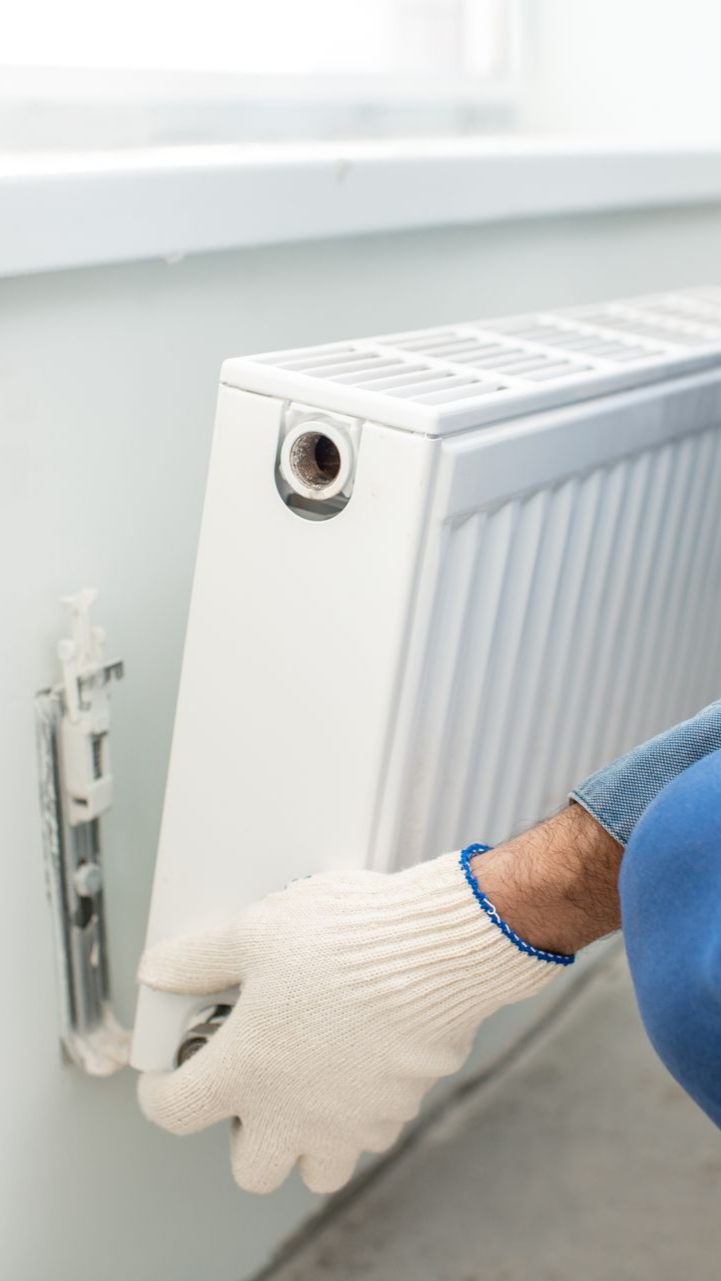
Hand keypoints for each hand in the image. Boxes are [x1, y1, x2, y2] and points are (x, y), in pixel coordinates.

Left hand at [137, 851, 561, 1194]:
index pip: (173, 1111)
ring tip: (309, 1083)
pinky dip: (358, 1115)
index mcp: (244, 1069)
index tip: (168, 1075)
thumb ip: (198, 957)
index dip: (160, 1092)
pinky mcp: (396, 1112)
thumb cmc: (346, 938)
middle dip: (243, 1134)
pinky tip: (359, 1063)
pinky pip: (368, 1136)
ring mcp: (348, 1122)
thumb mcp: (257, 929)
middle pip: (250, 1169)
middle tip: (253, 1082)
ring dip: (305, 1140)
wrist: (436, 950)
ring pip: (316, 1169)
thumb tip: (157, 971)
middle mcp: (292, 1112)